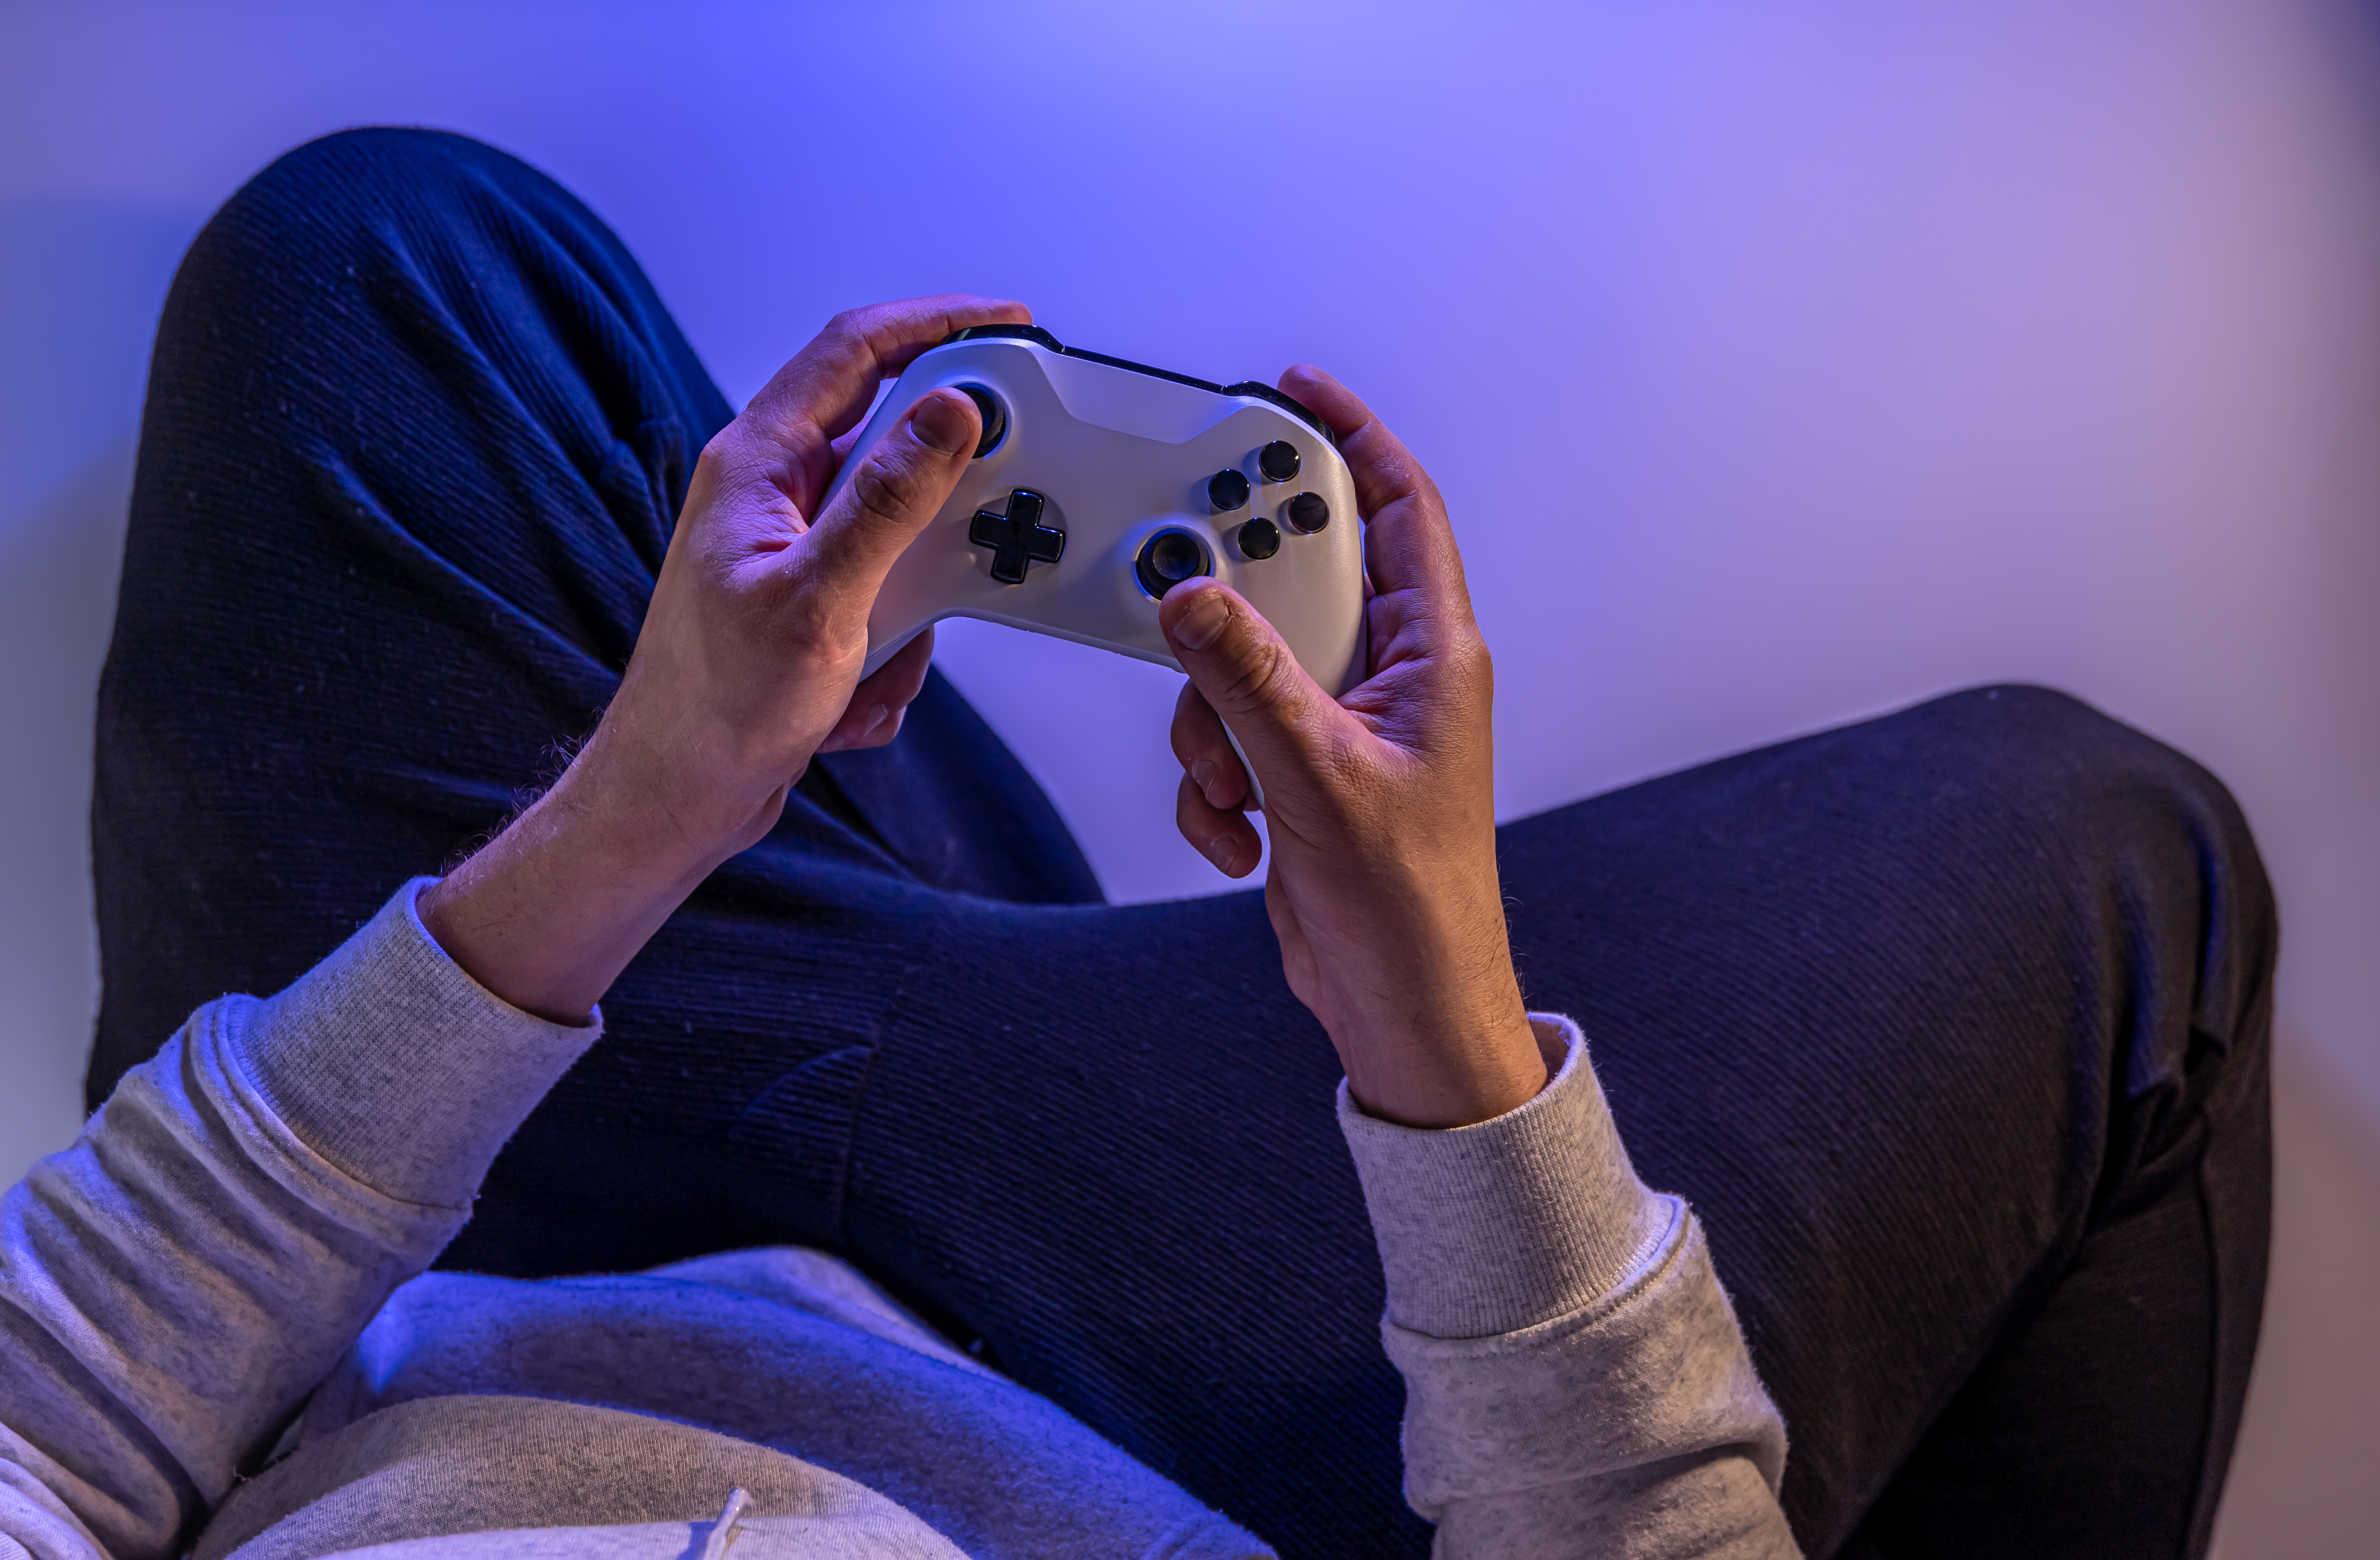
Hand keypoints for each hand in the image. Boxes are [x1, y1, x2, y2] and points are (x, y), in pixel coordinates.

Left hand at [421, 295, 1026, 1021]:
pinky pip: (886, 602)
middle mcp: (769, 493)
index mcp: (756, 464)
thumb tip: (949, 412)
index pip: (854, 351)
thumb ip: (891, 500)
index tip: (1006, 323)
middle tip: (979, 533)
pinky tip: (847, 698)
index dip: (935, 321)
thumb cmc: (716, 708)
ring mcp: (789, 548)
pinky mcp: (808, 601)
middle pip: (890, 444)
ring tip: (872, 663)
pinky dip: (887, 653)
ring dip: (909, 609)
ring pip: (898, 539)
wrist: (674, 799)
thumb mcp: (822, 599)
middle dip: (939, 507)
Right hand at [1160, 367, 1548, 1127]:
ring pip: (1244, 665)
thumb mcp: (1318, 780)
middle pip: (1300, 580)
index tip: (1292, 390)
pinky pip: (1227, 737)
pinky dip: (1215, 785)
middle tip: (1188, 594)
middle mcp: (1392, 676)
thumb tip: (1191, 596)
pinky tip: (1239, 838)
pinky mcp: (1300, 772)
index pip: (1399, 510)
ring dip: (1213, 726)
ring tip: (1235, 788)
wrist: (1403, 1007)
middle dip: (1235, 611)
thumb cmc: (1409, 905)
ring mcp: (1342, 724)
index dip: (1352, 439)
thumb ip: (1248, 681)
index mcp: (1432, 656)